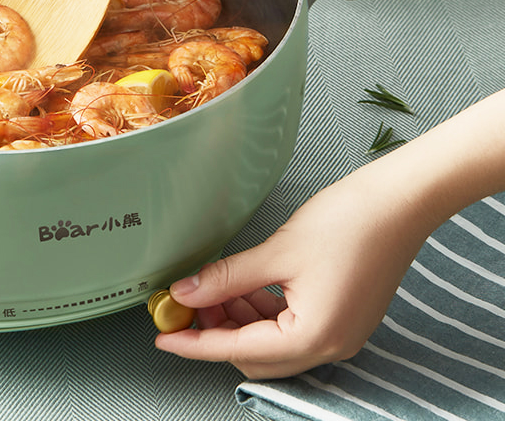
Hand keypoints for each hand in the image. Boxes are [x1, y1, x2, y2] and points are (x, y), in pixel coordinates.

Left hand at [154, 166, 428, 378]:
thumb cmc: (347, 223)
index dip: (196, 344)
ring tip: (212, 288)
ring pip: (272, 345)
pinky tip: (244, 286)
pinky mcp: (343, 318)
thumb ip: (227, 278)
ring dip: (239, 321)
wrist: (399, 203)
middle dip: (217, 332)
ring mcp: (340, 334)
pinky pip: (291, 329)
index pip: (238, 351)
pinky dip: (263, 313)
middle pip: (256, 357)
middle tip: (186, 302)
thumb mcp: (276, 252)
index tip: (163, 336)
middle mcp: (330, 346)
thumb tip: (185, 293)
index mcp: (314, 337)